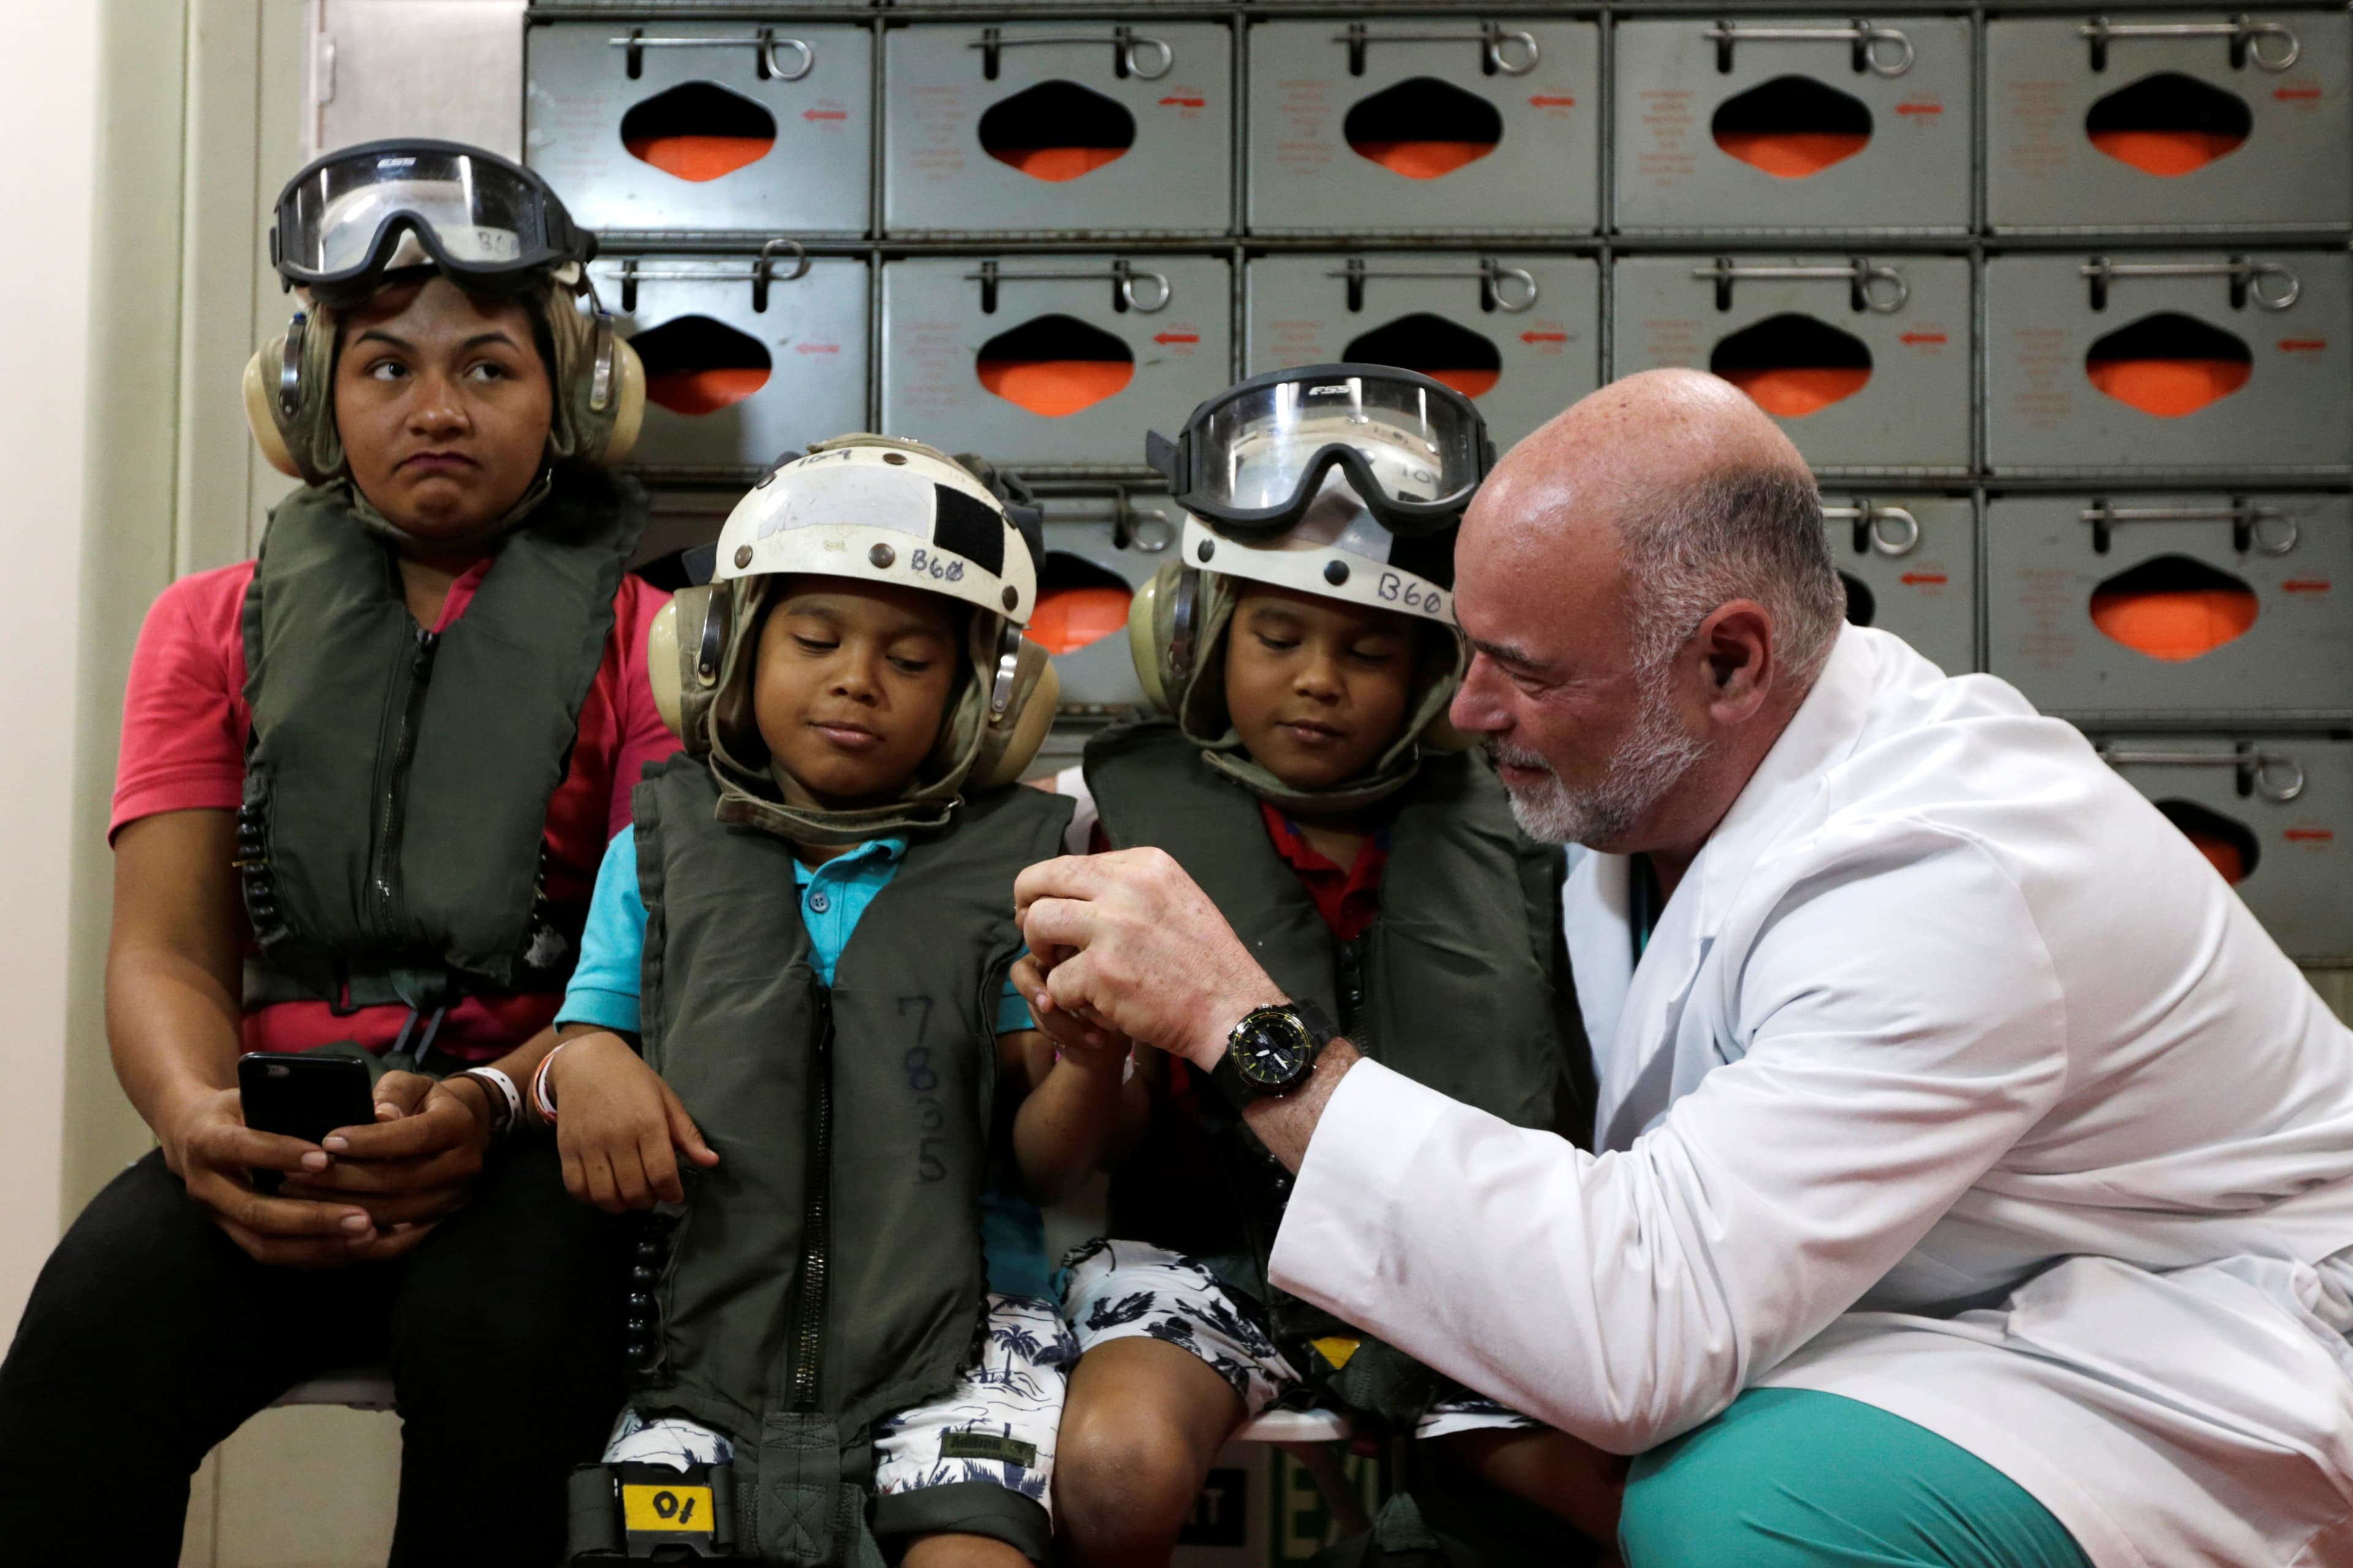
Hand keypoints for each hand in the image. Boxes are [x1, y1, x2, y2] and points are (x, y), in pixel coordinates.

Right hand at [157, 1086, 381, 1266]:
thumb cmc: (237, 1108)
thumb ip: (286, 1102)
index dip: (279, 1154)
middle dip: (312, 1218)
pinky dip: (312, 1255)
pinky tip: (350, 1247)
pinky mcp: (232, 1235)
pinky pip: (272, 1254)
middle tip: (363, 1217)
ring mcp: (217, 1217)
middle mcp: (206, 1186)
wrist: (191, 1136)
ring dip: (317, 1246)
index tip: (325, 1159)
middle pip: (257, 1212)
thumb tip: (347, 1109)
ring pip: (264, 1244)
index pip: (241, 1148)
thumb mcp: (252, 1094)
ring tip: (364, 1236)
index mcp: (207, 1141)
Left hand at [278, 1070, 489, 1256]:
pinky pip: (398, 1244)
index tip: (328, 1142)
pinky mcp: (438, 1224)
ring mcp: (451, 1200)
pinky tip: (326, 1232)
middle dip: (344, 1179)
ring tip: (299, 1199)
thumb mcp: (412, 1085)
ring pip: (394, 1213)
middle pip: (400, 1179)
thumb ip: (394, 1094)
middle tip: (296, 1174)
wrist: (464, 1130)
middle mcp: (462, 1166)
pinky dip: (361, 1243)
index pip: (415, 1136)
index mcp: (458, 1125)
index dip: (371, 1141)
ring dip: (343, 1208)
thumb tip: (380, 1114)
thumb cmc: (425, 1103)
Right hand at [551, 1033, 718, 1211]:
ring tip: (630, 1196)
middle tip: (653, 1194)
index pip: (662, 1174)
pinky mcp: (566, 1149)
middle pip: (634, 1190)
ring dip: (622, 1206)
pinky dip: (592, 1199)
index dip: (671, 1193)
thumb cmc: (633, 1080)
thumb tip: (711, 1162)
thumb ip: (687, 1135)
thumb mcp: (666, 1100)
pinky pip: (577, 1189)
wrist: (586, 1062)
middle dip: (648, 1201)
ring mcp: (588, 1145)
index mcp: (647, 1123)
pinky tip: (604, 1190)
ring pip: (605, 1196)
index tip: (675, 1194)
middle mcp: (617, 1137)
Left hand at [1014, 849, 1279, 1071]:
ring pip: (1037, 924)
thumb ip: (1129, 888)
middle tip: (1036, 935)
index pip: (1070, 863)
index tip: (1049, 909)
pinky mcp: (1102, 972)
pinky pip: (1055, 980)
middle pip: (1041, 881)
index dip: (1048, 888)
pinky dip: (1067, 997)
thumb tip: (1074, 892)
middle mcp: (1127, 887)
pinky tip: (1093, 1004)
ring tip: (1059, 967)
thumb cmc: (1205, 962)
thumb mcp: (1176, 899)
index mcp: (1146, 864)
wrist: (1232, 1010)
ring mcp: (1113, 928)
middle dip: (1026, 908)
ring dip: (1040, 949)